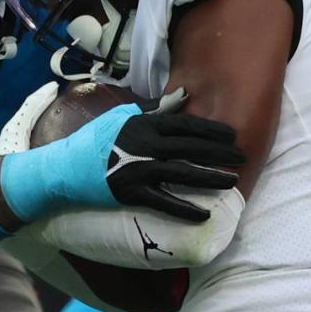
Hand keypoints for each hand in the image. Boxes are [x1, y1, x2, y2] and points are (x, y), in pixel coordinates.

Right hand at [105, 100, 245, 221]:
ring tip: (232, 182)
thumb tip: (182, 96)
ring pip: (183, 174)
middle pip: (191, 148)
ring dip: (210, 178)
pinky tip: (204, 215)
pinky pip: (164, 202)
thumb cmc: (98, 138)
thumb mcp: (124, 114)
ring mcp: (139, 170)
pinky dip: (184, 209)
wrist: (68, 166)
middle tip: (242, 158)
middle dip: (220, 153)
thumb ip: (155, 107)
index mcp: (145, 125)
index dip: (212, 130)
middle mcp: (146, 145)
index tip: (233, 135)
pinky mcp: (132, 193)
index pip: (187, 125)